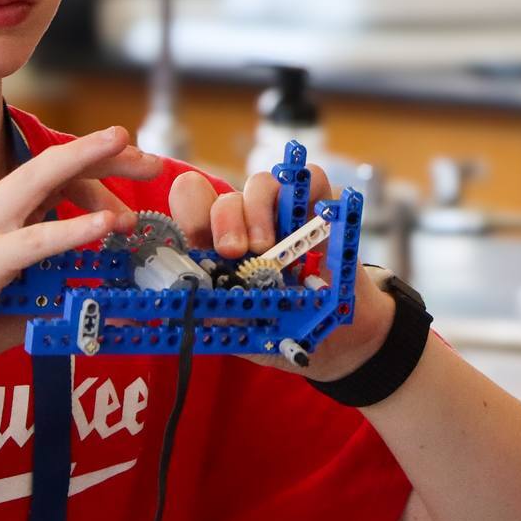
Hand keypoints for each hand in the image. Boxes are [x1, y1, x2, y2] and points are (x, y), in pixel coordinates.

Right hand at [0, 127, 167, 382]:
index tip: (135, 172)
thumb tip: (103, 298)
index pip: (52, 178)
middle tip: (149, 155)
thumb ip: (55, 288)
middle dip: (102, 152)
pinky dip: (73, 228)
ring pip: (43, 180)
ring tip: (131, 153)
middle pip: (53, 165)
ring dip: (89, 163)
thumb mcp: (18, 296)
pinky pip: (36, 239)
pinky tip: (106, 224)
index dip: (95, 169)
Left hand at [165, 164, 393, 378]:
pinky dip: (307, 188)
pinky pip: (311, 178)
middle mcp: (245, 225)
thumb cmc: (278, 331)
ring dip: (257, 210)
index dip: (188, 212)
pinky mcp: (320, 210)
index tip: (196, 244)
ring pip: (260, 183)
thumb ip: (216, 315)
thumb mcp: (241, 329)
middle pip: (221, 196)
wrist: (333, 342)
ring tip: (267, 247)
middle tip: (233, 251)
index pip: (190, 206)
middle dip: (223, 220)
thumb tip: (192, 302)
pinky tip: (307, 220)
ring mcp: (282, 215)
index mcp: (216, 248)